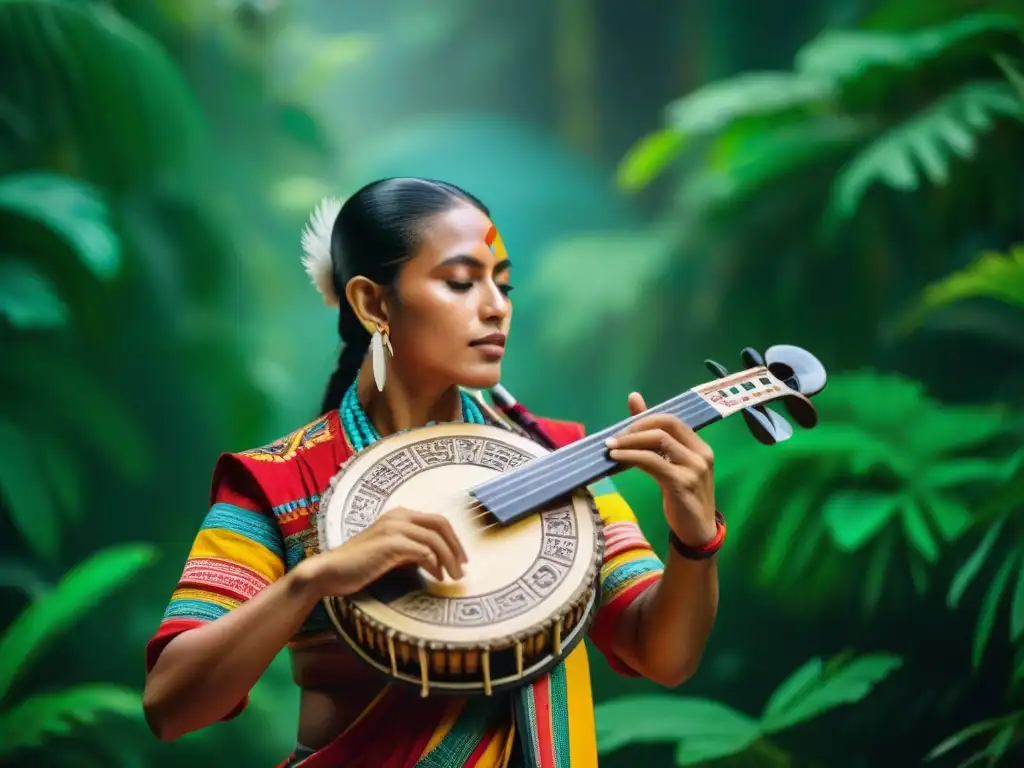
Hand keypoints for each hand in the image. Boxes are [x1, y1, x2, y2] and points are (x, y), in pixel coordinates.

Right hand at [303, 506, 467, 596]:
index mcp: (399, 515)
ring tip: (454, 577)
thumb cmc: (359, 565)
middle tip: (463, 567)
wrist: (330, 571)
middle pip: (440, 524)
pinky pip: (423, 551)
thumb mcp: (389, 552)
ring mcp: (394, 528)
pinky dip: (434, 565)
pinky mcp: (390, 544)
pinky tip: (437, 578)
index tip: (461, 558)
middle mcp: (399, 516)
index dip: (452, 539)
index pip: (436, 521)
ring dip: (449, 559)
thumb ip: (410, 550)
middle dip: (456, 546)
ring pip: (434, 539)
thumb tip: (434, 560)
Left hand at [605, 392, 717, 546]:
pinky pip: (653, 462)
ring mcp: (694, 469)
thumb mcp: (670, 464)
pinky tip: (617, 459)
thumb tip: (634, 398)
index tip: (623, 429)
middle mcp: (701, 454)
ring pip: (658, 441)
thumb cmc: (683, 497)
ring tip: (610, 448)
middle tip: (614, 438)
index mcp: (700, 446)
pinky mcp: (681, 484)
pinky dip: (632, 457)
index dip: (645, 419)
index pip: (671, 420)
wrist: (697, 531)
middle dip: (636, 428)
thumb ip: (654, 437)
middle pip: (665, 426)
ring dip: (630, 441)